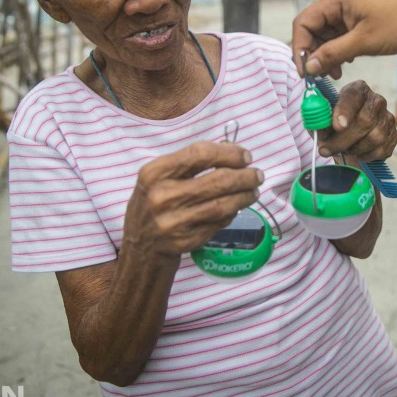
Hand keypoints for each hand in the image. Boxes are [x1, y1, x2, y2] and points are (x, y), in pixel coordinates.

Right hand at [122, 142, 263, 256]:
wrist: (139, 247)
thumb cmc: (154, 203)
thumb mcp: (160, 177)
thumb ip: (191, 162)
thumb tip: (232, 149)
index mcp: (155, 173)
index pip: (201, 154)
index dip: (229, 153)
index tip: (246, 156)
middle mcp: (162, 197)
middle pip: (218, 181)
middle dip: (245, 176)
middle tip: (258, 175)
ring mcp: (174, 222)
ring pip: (223, 205)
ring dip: (245, 196)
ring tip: (254, 191)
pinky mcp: (186, 241)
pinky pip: (218, 223)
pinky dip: (232, 213)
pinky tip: (236, 208)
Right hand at [292, 0, 396, 77]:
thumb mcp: (364, 42)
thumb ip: (333, 54)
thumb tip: (309, 67)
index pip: (303, 23)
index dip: (299, 48)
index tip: (305, 73)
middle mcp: (338, 2)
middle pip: (312, 30)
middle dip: (314, 54)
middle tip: (319, 78)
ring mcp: (348, 10)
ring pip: (325, 36)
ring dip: (327, 55)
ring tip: (335, 74)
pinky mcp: (357, 19)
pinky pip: (339, 36)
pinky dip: (338, 51)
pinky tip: (345, 65)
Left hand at [317, 80, 396, 162]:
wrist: (350, 137)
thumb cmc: (334, 124)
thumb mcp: (323, 119)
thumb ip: (320, 121)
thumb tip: (320, 127)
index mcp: (358, 90)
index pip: (353, 96)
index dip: (345, 111)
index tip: (337, 125)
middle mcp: (376, 101)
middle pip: (365, 120)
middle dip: (342, 140)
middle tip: (326, 149)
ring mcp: (388, 118)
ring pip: (374, 138)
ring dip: (354, 149)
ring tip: (343, 149)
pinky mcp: (394, 135)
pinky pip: (381, 150)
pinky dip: (366, 156)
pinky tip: (357, 152)